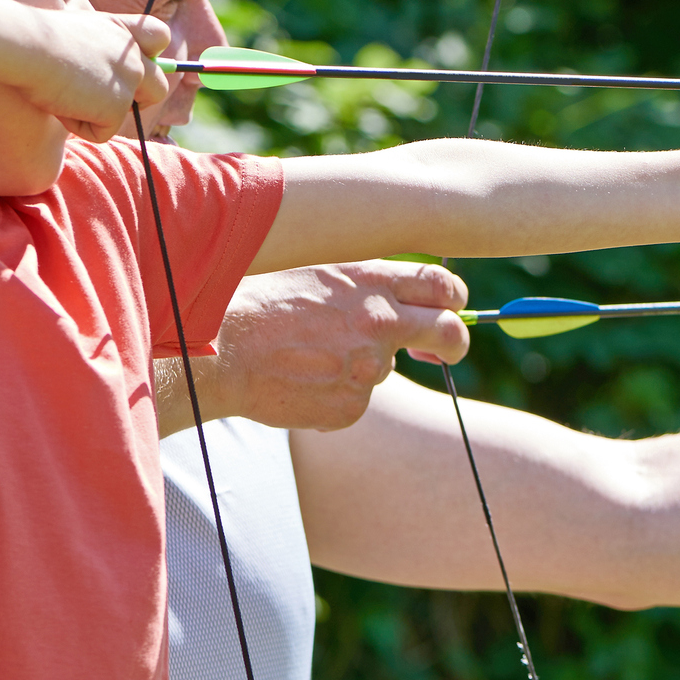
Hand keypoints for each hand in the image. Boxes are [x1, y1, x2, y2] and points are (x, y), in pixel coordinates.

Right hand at [26, 10, 170, 141]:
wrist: (26, 46)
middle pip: (159, 86)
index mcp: (123, 31)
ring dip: (103, 116)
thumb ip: (99, 49)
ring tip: (67, 100)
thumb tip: (97, 75)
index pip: (159, 37)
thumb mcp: (76, 33)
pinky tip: (60, 107)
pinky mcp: (117, 106)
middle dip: (138, 100)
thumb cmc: (36, 38)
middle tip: (104, 104)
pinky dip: (79, 127)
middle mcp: (134, 56)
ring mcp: (131, 81)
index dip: (152, 55)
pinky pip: (103, 132)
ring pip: (131, 113)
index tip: (136, 67)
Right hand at [215, 261, 470, 431]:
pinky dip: (338, 392)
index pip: (442, 285)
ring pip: (386, 368)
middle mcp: (380, 323)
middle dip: (455, 342)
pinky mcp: (352, 406)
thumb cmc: (264, 303)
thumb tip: (403, 296)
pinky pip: (358, 399)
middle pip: (449, 332)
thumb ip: (367, 284)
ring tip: (313, 355)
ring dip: (364, 364)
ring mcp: (369, 369)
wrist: (224, 349)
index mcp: (372, 282)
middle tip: (446, 350)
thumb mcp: (321, 273)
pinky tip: (304, 379)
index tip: (452, 307)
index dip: (454, 298)